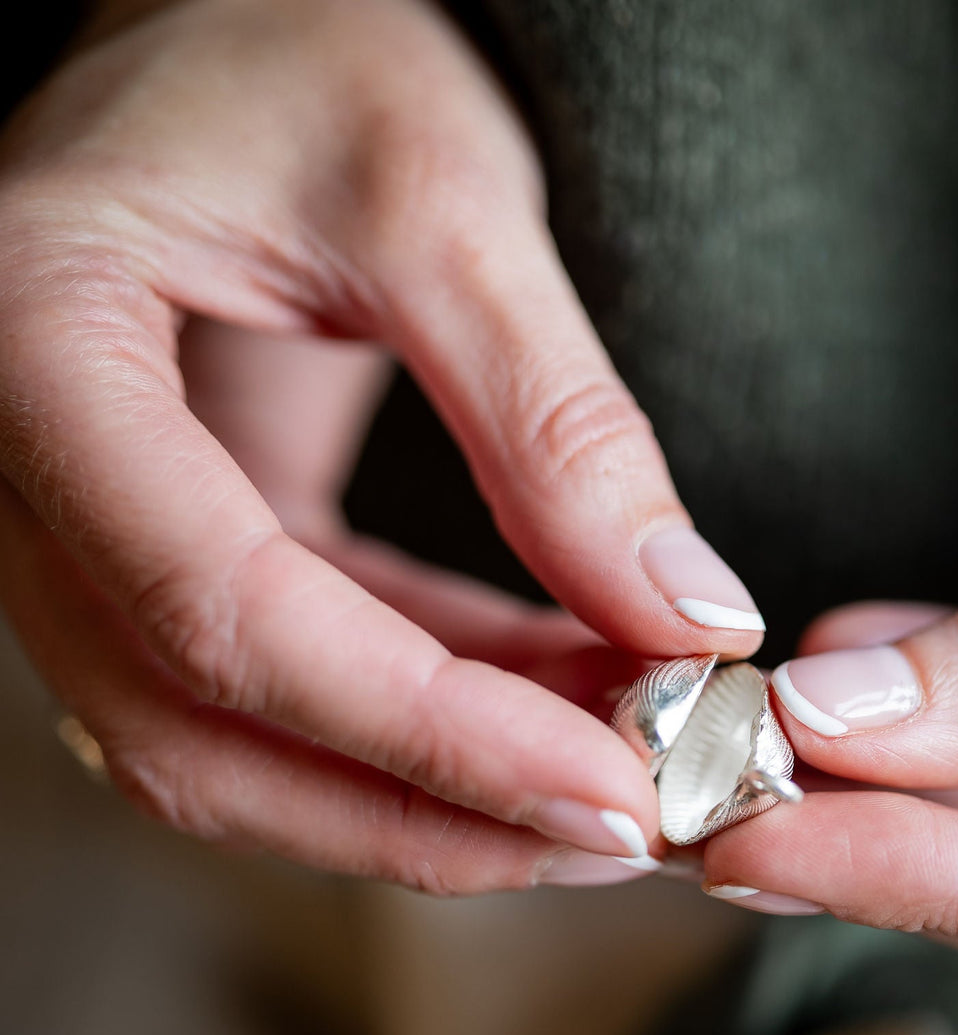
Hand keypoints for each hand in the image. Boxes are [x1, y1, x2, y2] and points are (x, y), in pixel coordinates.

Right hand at [0, 0, 763, 890]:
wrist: (243, 29)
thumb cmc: (303, 48)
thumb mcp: (445, 201)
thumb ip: (559, 424)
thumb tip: (687, 622)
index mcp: (39, 351)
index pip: (227, 612)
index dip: (429, 735)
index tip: (612, 792)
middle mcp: (27, 470)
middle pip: (205, 734)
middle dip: (429, 813)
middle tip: (625, 828)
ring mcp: (89, 525)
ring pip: (237, 745)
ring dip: (434, 793)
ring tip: (616, 783)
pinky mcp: (174, 542)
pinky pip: (292, 680)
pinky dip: (429, 719)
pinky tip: (562, 711)